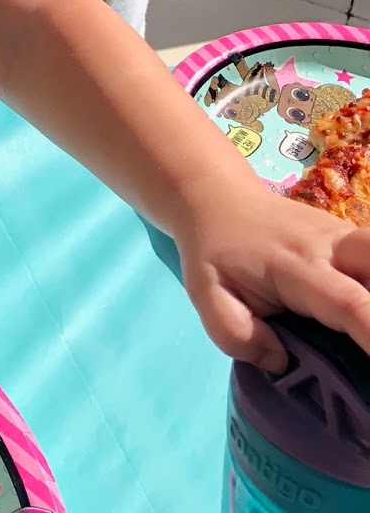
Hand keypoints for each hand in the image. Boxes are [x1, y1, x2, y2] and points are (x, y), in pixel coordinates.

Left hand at [175, 178, 369, 371]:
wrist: (216, 198)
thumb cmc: (215, 252)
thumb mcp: (208, 296)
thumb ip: (238, 335)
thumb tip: (282, 362)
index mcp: (298, 266)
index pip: (350, 304)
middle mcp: (332, 247)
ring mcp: (346, 237)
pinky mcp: (353, 238)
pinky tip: (367, 315)